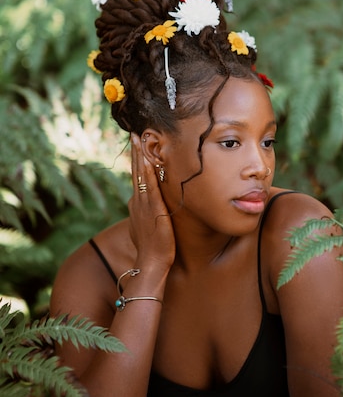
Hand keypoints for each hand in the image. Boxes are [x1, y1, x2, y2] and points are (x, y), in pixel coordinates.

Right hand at [128, 132, 175, 269]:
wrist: (150, 263)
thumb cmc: (151, 249)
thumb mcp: (145, 228)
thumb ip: (145, 215)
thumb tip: (145, 210)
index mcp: (137, 204)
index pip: (137, 177)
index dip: (136, 160)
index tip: (137, 145)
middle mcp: (138, 201)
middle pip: (136, 171)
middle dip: (136, 152)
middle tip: (134, 133)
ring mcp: (145, 204)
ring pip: (141, 175)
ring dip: (140, 156)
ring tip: (139, 139)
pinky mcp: (154, 210)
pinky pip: (151, 187)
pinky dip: (149, 173)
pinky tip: (150, 161)